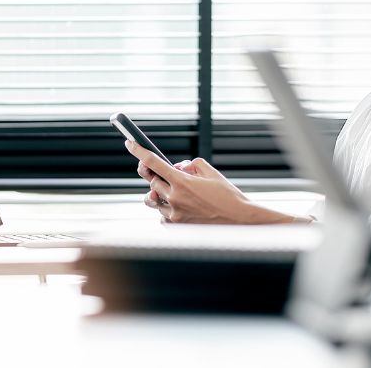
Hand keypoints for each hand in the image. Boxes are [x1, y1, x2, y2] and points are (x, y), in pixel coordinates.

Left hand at [125, 140, 294, 224]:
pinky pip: (162, 216)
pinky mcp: (177, 227)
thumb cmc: (227, 195)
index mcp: (182, 182)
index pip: (153, 162)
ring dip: (161, 194)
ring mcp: (174, 215)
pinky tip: (181, 208)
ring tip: (175, 193)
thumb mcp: (210, 172)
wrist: (240, 221)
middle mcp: (175, 198)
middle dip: (154, 175)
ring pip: (154, 200)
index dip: (139, 151)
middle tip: (162, 173)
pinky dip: (168, 210)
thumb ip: (190, 165)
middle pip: (151, 182)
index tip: (130, 144)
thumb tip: (177, 168)